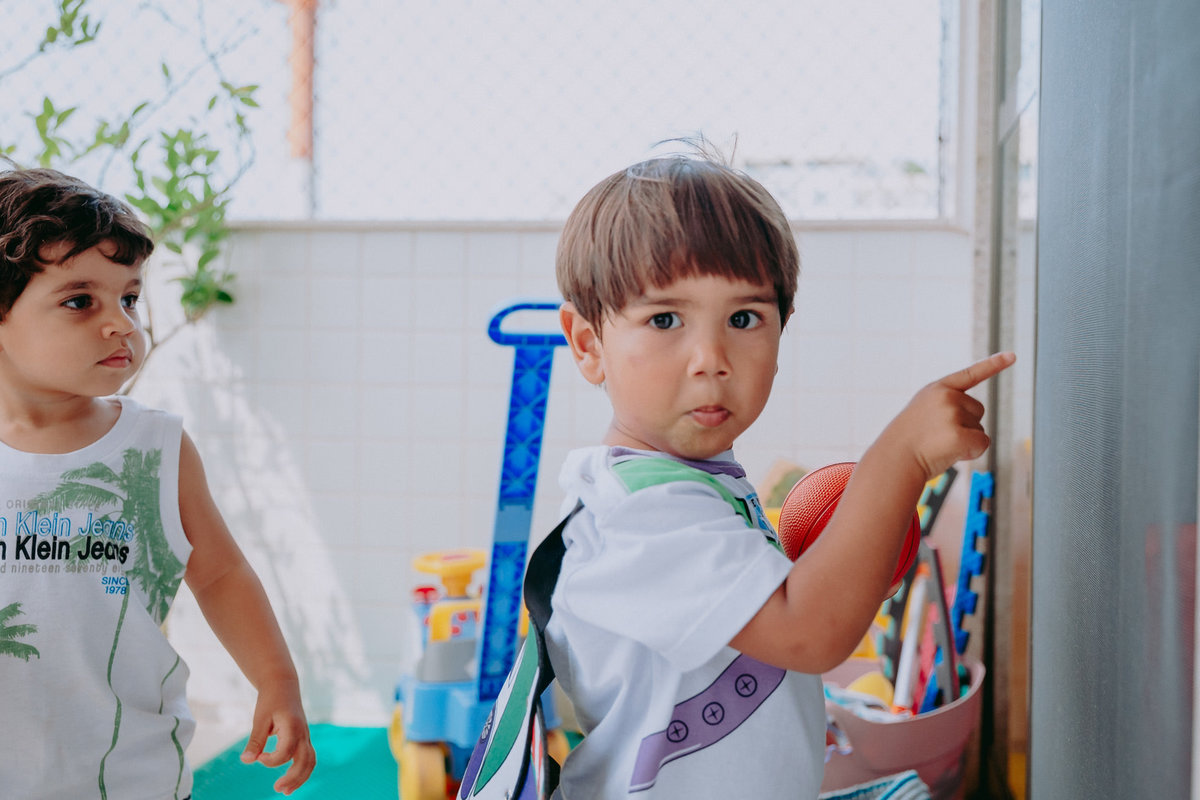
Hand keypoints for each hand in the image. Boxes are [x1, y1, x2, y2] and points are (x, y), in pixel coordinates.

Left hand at [239, 679, 316, 794]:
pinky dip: (302, 771)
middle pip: (305, 761)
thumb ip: (255, 740)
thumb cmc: (270, 701)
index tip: (258, 757)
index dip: (271, 760)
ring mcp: (306, 736)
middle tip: (277, 790)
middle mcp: (303, 733)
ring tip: (285, 792)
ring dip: (300, 778)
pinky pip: (308, 758)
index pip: (286, 752)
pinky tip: (289, 781)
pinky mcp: (304, 739)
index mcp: (292, 727)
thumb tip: (247, 761)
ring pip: (310, 762)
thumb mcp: (260, 719)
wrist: (283, 686)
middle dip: (293, 778)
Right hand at [881, 352, 1015, 479]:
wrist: (894, 460)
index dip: (993, 365)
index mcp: (937, 389)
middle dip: (966, 425)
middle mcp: (947, 397)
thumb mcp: (924, 414)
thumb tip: (975, 432)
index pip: (970, 374)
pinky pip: (982, 443)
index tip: (1012, 355)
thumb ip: (947, 410)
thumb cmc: (908, 441)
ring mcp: (953, 414)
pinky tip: (950, 453)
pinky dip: (972, 452)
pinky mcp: (960, 435)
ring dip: (965, 440)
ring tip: (939, 444)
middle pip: (978, 410)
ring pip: (980, 428)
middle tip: (939, 435)